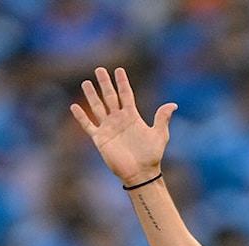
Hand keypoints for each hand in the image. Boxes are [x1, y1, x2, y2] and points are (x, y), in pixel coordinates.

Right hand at [70, 67, 177, 186]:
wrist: (141, 173)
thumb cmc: (152, 155)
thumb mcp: (159, 135)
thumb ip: (162, 118)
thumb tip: (174, 104)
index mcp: (132, 116)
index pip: (126, 95)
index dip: (122, 82)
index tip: (119, 70)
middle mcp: (119, 119)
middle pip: (110, 97)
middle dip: (105, 83)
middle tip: (100, 69)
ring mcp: (108, 128)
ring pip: (97, 107)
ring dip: (91, 95)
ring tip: (86, 82)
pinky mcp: (100, 139)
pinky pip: (88, 125)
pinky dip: (81, 117)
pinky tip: (74, 107)